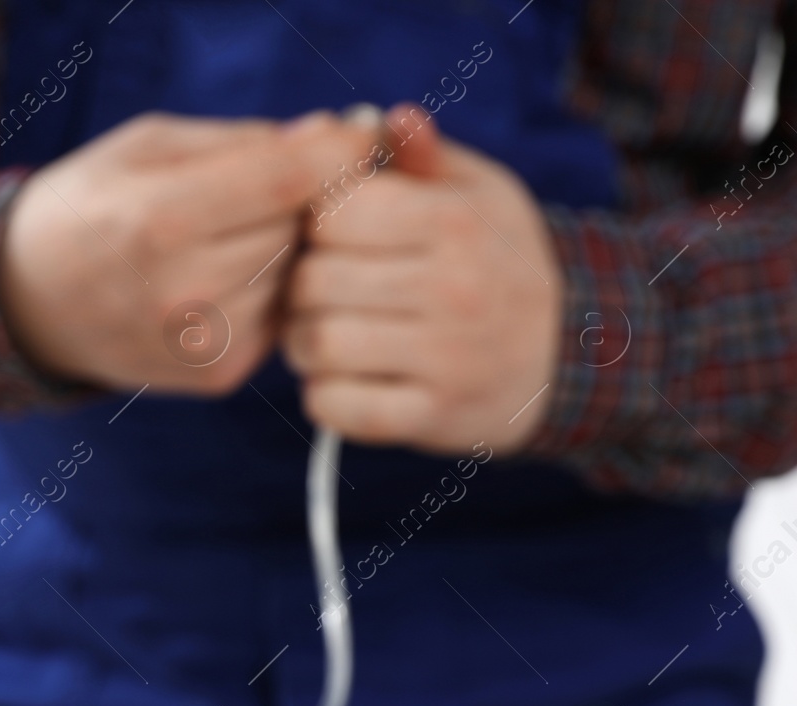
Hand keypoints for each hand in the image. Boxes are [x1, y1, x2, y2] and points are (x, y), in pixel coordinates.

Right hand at [0, 111, 377, 395]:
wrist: (30, 302)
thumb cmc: (89, 207)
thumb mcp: (147, 146)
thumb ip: (243, 140)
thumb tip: (333, 134)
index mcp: (160, 220)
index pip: (291, 180)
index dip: (341, 150)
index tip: (361, 132)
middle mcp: (184, 292)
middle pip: (302, 227)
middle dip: (304, 199)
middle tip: (277, 186)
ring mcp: (204, 343)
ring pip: (298, 274)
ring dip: (285, 249)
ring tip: (234, 236)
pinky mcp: (218, 375)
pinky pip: (282, 316)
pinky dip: (268, 292)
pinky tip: (224, 279)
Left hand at [283, 104, 562, 453]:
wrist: (575, 353)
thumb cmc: (500, 260)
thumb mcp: (479, 193)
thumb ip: (423, 157)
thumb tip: (388, 119)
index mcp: (456, 221)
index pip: (334, 211)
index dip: (316, 222)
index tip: (331, 235)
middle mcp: (454, 288)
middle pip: (313, 281)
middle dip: (300, 287)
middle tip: (316, 292)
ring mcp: (445, 358)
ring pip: (317, 345)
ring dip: (303, 343)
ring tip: (324, 334)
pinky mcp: (433, 416)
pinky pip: (337, 407)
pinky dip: (324, 397)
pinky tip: (343, 379)